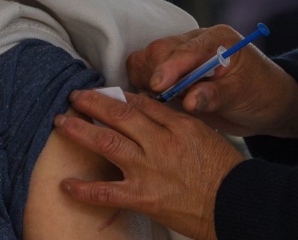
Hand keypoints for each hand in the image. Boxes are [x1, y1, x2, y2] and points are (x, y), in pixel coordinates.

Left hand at [55, 90, 244, 239]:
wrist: (236, 204)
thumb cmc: (226, 172)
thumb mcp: (207, 135)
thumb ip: (179, 121)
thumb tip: (153, 109)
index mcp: (178, 125)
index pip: (142, 103)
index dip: (118, 96)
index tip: (104, 92)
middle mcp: (160, 143)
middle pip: (119, 114)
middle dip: (93, 103)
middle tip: (75, 96)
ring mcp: (149, 170)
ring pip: (106, 143)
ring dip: (80, 131)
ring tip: (61, 122)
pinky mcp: (143, 197)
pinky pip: (107, 192)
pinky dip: (84, 189)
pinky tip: (66, 184)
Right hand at [127, 26, 297, 139]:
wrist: (268, 103)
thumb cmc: (262, 94)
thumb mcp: (243, 95)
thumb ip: (215, 96)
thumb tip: (188, 101)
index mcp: (217, 39)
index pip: (185, 49)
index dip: (169, 67)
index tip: (157, 86)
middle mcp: (196, 41)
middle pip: (159, 50)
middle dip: (153, 74)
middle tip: (159, 100)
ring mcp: (183, 56)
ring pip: (148, 59)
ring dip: (145, 80)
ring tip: (158, 101)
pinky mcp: (175, 72)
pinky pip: (149, 72)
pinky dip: (145, 85)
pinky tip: (153, 101)